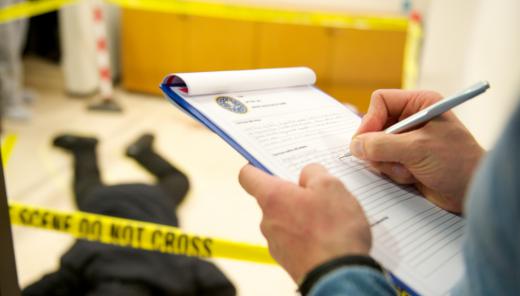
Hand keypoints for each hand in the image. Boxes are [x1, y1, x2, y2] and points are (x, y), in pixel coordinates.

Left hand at [239, 163, 370, 282]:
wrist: (338, 276)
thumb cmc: (333, 231)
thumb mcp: (331, 186)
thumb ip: (314, 173)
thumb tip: (306, 175)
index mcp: (273, 197)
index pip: (248, 176)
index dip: (256, 166)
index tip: (268, 164)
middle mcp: (267, 220)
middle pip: (273, 198)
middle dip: (293, 193)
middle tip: (318, 192)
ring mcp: (276, 243)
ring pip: (286, 219)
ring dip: (302, 215)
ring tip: (330, 217)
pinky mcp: (288, 260)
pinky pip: (295, 239)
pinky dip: (308, 235)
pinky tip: (329, 236)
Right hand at [350, 89, 483, 212]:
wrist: (472, 192)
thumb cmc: (456, 163)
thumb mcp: (417, 149)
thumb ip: (382, 145)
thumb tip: (355, 145)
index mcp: (419, 104)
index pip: (381, 102)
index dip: (370, 120)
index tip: (364, 142)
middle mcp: (410, 119)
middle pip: (374, 126)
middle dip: (380, 148)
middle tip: (391, 161)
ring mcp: (406, 140)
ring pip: (375, 147)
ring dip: (388, 163)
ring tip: (409, 170)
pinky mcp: (404, 158)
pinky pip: (383, 162)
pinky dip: (393, 172)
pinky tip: (412, 177)